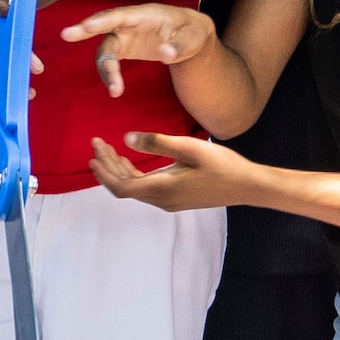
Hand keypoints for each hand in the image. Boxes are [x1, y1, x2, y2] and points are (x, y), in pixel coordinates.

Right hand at [64, 3, 217, 96]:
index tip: (85, 26)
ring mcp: (124, 35)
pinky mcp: (123, 48)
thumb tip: (165, 54)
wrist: (189, 37)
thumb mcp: (194, 39)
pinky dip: (110, 74)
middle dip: (84, 31)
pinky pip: (109, 60)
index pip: (120, 15)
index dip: (101, 20)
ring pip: (105, 49)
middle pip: (103, 27)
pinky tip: (116, 89)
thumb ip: (180, 46)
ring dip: (106, 69)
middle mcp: (129, 22)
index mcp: (145, 14)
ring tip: (115, 91)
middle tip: (66, 35)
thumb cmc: (191, 32)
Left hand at [92, 129, 251, 209]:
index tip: (93, 152)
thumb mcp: (190, 148)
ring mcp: (168, 201)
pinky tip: (129, 159)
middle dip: (107, 165)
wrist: (247, 186)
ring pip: (133, 188)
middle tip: (96, 142)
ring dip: (118, 169)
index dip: (103, 172)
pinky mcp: (174, 198)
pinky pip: (144, 188)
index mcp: (162, 189)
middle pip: (123, 186)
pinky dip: (132, 173)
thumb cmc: (222, 165)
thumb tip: (126, 138)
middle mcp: (161, 200)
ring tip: (106, 149)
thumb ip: (157, 143)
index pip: (121, 186)